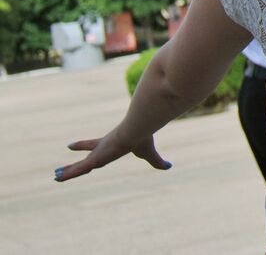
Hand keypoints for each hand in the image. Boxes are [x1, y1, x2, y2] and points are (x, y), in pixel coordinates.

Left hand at [55, 131, 169, 181]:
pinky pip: (80, 169)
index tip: (69, 145)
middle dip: (73, 162)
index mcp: (110, 144)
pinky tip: (59, 178)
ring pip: (80, 166)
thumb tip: (169, 167)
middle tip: (59, 167)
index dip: (82, 145)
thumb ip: (157, 162)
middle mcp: (102, 148)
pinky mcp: (97, 159)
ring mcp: (98, 154)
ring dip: (68, 172)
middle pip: (85, 157)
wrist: (137, 129)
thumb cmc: (142, 138)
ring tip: (55, 176)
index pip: (94, 145)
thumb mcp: (149, 154)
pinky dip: (69, 174)